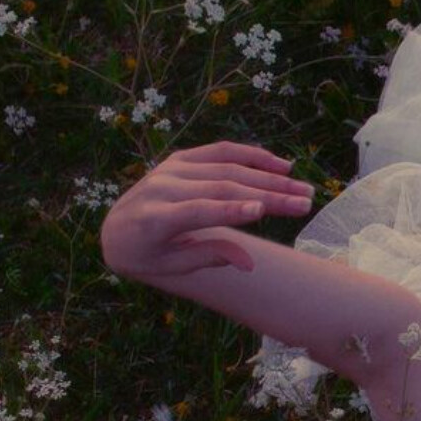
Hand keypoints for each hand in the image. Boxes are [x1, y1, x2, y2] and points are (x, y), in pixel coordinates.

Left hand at [100, 140, 314, 280]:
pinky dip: (253, 156)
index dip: (229, 211)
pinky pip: (221, 152)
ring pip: (228, 168)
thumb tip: (249, 263)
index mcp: (155, 219)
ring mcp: (172, 169)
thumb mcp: (172, 267)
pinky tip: (280, 165)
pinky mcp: (181, 158)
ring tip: (302, 189)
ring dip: (270, 177)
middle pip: (222, 187)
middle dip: (267, 194)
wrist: (116, 228)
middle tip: (304, 203)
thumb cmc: (148, 256)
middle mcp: (162, 187)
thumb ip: (208, 258)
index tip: (262, 210)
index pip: (197, 211)